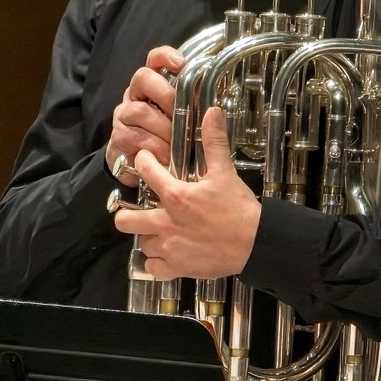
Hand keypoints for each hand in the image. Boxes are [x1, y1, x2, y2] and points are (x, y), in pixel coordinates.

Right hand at [106, 47, 185, 184]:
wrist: (140, 168)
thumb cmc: (167, 139)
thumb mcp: (182, 121)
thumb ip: (194, 109)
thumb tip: (217, 106)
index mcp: (151, 86)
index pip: (153, 59)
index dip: (165, 56)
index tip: (181, 63)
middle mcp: (134, 95)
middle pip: (143, 78)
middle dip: (166, 95)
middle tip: (183, 114)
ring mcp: (123, 115)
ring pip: (140, 110)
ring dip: (164, 128)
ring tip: (179, 143)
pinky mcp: (118, 137)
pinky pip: (137, 137)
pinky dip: (156, 147)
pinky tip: (168, 156)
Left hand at [114, 109, 262, 280]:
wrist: (256, 243)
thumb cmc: (239, 209)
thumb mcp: (225, 172)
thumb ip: (214, 142)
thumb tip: (213, 112)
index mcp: (175, 196)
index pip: (145, 171)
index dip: (143, 162)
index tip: (146, 161)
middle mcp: (166, 223)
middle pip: (125, 220)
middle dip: (127, 214)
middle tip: (139, 210)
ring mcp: (170, 248)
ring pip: (141, 243)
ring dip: (147, 237)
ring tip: (159, 230)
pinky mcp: (177, 267)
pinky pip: (153, 268)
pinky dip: (156, 262)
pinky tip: (166, 253)